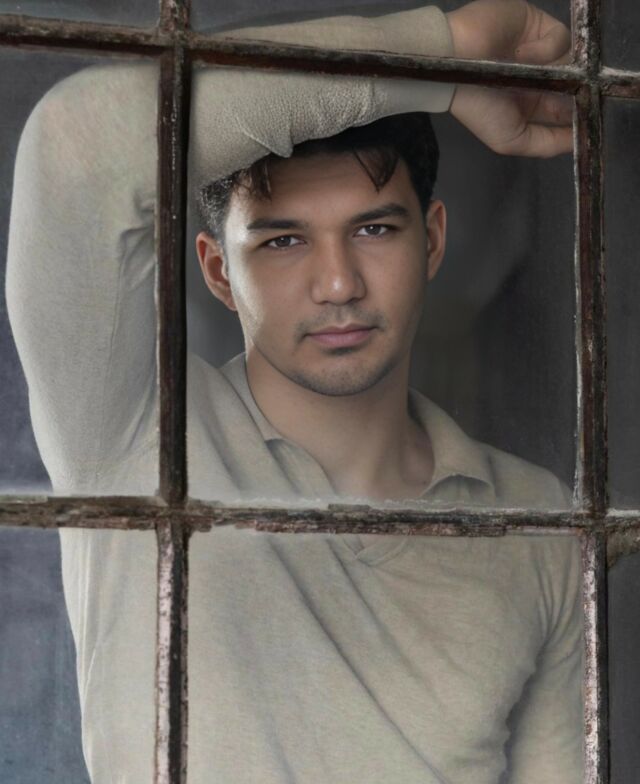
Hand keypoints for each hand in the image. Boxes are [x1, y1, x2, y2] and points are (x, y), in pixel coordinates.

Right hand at [447, 0, 572, 156]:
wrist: (453, 61)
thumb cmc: (478, 107)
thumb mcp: (510, 141)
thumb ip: (547, 143)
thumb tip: (582, 137)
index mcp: (530, 106)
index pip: (566, 113)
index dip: (579, 117)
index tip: (587, 120)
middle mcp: (538, 79)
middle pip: (576, 86)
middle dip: (577, 93)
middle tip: (574, 98)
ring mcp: (541, 51)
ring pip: (573, 62)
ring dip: (555, 72)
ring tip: (532, 76)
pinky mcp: (540, 25)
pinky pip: (561, 38)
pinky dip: (546, 49)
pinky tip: (522, 54)